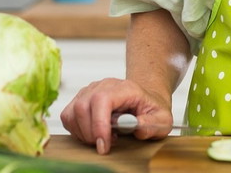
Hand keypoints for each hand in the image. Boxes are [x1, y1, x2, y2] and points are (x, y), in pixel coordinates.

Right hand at [59, 77, 173, 154]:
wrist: (144, 100)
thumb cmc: (151, 109)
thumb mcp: (162, 119)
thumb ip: (152, 124)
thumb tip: (137, 128)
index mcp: (124, 88)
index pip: (102, 99)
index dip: (99, 123)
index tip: (104, 145)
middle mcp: (103, 85)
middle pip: (82, 106)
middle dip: (90, 133)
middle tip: (106, 144)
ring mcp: (89, 91)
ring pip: (72, 112)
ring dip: (83, 133)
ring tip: (102, 138)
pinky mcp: (80, 99)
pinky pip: (67, 116)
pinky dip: (76, 130)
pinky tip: (92, 133)